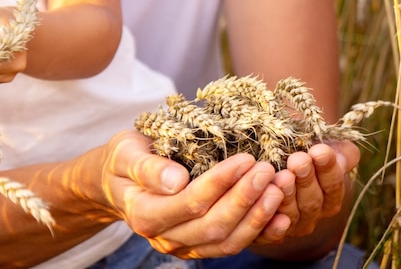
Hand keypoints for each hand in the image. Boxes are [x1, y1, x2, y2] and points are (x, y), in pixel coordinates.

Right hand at [96, 130, 285, 258]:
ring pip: (226, 242)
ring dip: (257, 217)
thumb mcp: (126, 153)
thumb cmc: (124, 160)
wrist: (119, 182)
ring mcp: (183, 246)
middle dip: (245, 199)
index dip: (221, 183)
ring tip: (279, 188)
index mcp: (145, 214)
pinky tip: (282, 217)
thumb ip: (147, 167)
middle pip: (212, 226)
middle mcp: (164, 238)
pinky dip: (259, 233)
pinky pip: (232, 245)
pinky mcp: (200, 246)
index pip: (190, 203)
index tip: (246, 159)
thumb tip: (177, 181)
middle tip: (269, 171)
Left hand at [255, 139, 359, 243]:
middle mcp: (314, 212)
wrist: (269, 159)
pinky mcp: (268, 233)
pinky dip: (270, 225)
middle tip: (298, 161)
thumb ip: (335, 148)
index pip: (333, 182)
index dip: (327, 167)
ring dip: (287, 197)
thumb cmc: (298, 146)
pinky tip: (266, 207)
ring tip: (281, 177)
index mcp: (330, 193)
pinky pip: (269, 233)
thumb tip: (336, 152)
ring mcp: (292, 224)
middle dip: (306, 179)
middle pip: (313, 200)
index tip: (319, 150)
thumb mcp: (319, 143)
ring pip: (292, 214)